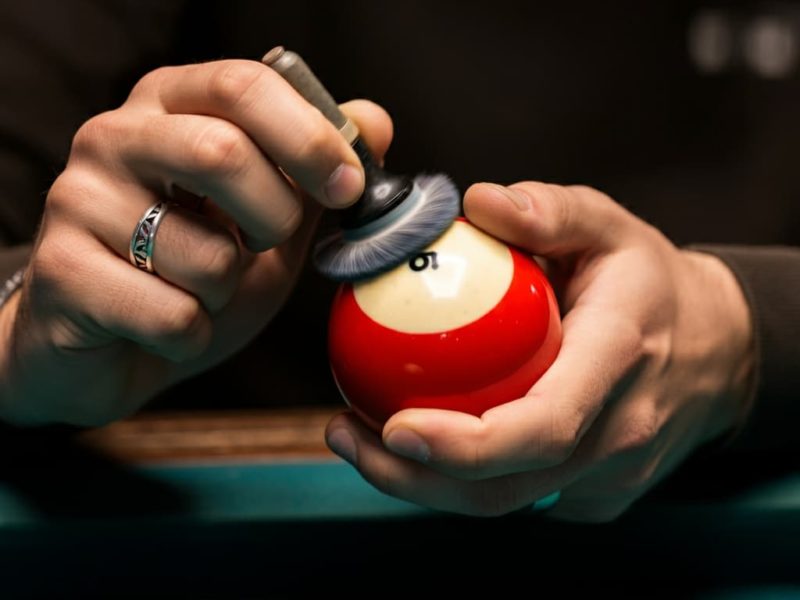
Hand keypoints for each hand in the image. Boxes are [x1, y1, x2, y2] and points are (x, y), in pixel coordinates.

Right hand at [0, 59, 391, 425]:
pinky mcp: (60, 272)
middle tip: (264, 245)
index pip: (243, 85)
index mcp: (168, 107)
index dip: (309, 136)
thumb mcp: (265, 218)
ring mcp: (76, 201)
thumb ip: (312, 173)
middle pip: (223, 153)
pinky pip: (174, 316)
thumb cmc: (192, 272)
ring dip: (226, 292)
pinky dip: (193, 336)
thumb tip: (375, 121)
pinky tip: (164, 326)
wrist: (111, 346)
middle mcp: (113, 137)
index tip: (348, 186)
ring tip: (194, 289)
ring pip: (207, 255)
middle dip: (273, 219)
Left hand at [325, 181, 753, 520]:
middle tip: (345, 435)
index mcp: (621, 359)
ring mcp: (613, 475)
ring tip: (359, 440)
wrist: (714, 346)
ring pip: (505, 502)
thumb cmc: (647, 280)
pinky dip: (463, 478)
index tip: (395, 429)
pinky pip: (522, 495)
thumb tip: (476, 200)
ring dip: (423, 484)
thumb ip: (548, 209)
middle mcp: (620, 432)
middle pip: (510, 487)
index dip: (468, 444)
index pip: (545, 423)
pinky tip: (420, 442)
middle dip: (416, 479)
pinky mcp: (600, 495)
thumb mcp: (608, 225)